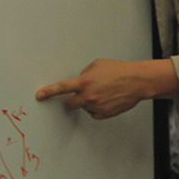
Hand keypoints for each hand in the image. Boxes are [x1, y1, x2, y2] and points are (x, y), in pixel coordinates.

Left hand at [36, 58, 173, 118]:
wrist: (138, 81)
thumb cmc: (120, 70)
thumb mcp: (98, 64)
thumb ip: (84, 73)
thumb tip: (79, 82)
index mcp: (85, 82)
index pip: (62, 88)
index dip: (49, 92)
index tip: (40, 95)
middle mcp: (89, 95)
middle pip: (70, 103)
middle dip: (73, 99)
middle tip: (82, 94)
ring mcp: (96, 106)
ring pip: (84, 107)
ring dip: (89, 102)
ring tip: (104, 93)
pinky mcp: (105, 113)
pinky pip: (94, 113)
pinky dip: (97, 108)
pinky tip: (107, 100)